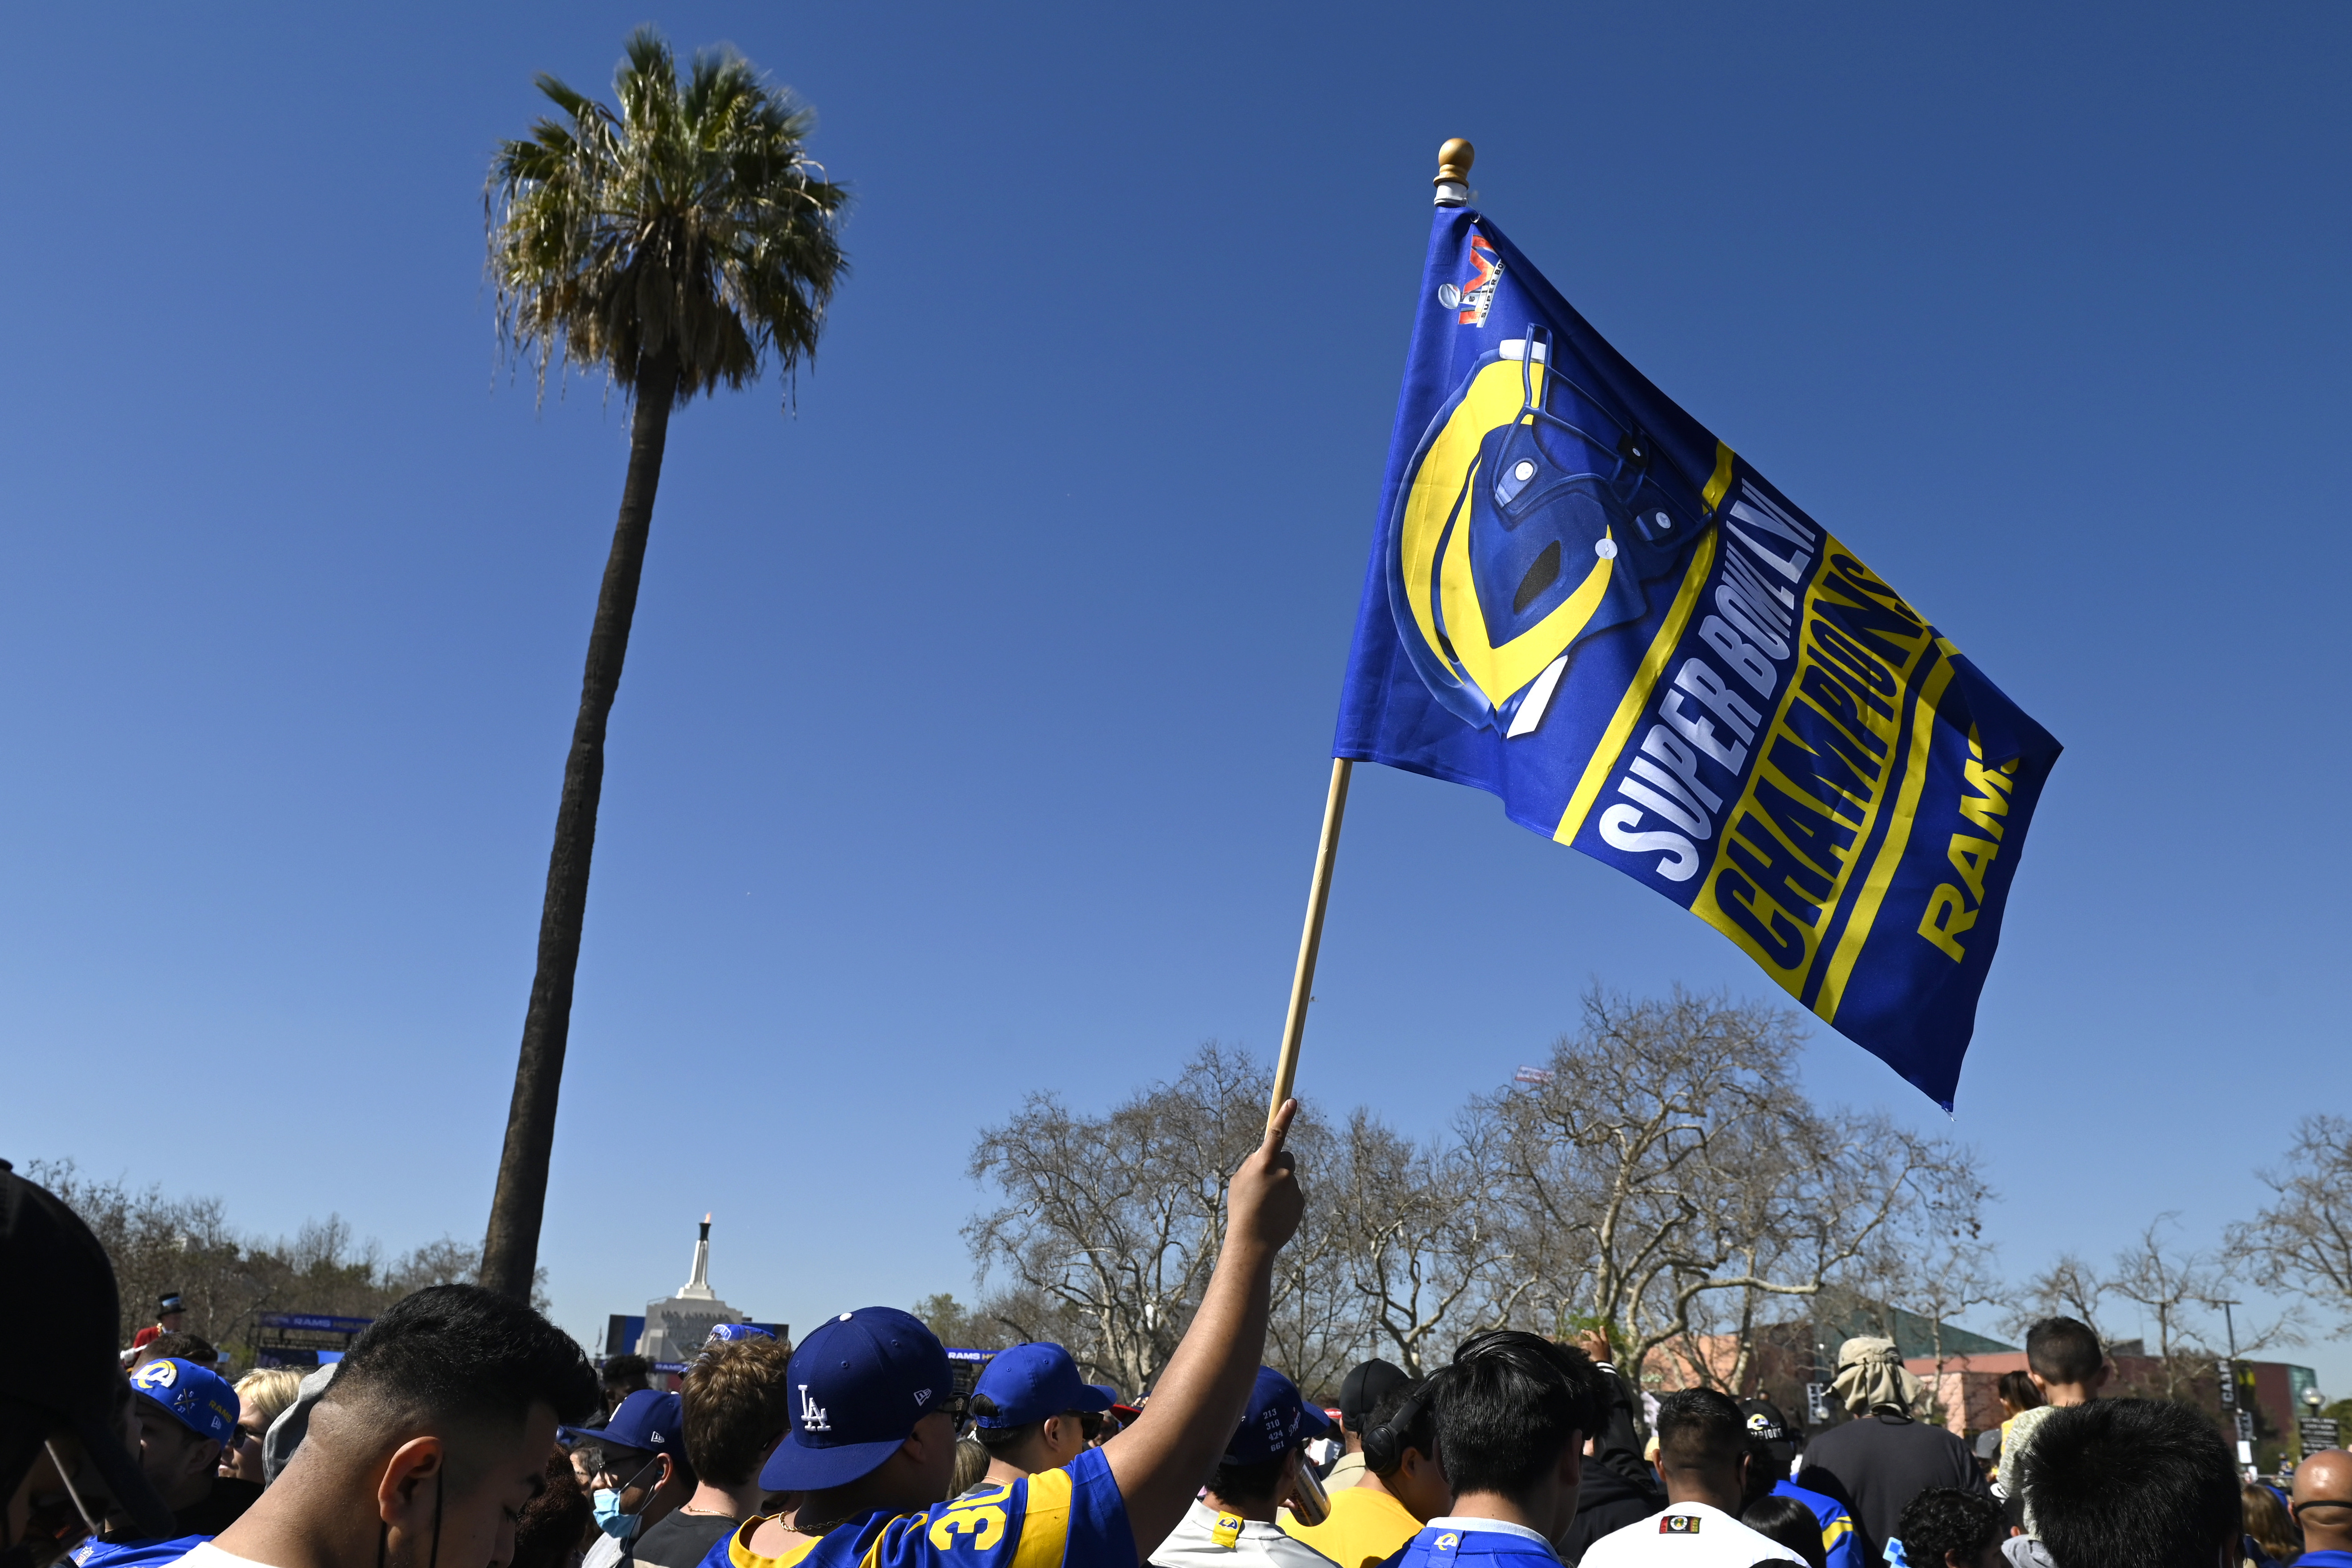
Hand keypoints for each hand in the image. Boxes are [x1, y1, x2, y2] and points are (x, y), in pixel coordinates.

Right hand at [1227, 1100, 1304, 1257]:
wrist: (1254, 1241)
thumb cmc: (1242, 1208)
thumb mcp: (1239, 1181)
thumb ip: (1253, 1163)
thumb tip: (1265, 1154)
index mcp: (1264, 1164)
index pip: (1276, 1134)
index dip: (1284, 1116)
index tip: (1292, 1100)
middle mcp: (1283, 1172)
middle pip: (1286, 1157)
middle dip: (1278, 1164)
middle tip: (1264, 1183)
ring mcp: (1294, 1188)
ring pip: (1289, 1177)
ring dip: (1280, 1185)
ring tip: (1266, 1204)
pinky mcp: (1301, 1202)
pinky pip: (1293, 1194)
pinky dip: (1285, 1200)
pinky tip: (1274, 1213)